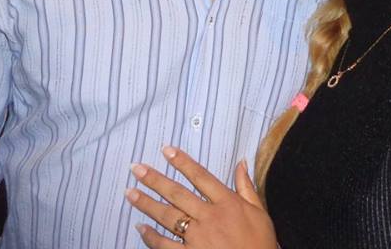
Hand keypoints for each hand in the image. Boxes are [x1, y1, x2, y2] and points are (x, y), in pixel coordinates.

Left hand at [126, 146, 275, 248]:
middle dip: (155, 179)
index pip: (200, 176)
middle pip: (177, 193)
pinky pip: (166, 245)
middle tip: (136, 168)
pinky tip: (140, 228)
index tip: (166, 150)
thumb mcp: (259, 213)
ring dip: (147, 204)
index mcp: (227, 203)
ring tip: (130, 193)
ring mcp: (198, 238)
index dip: (182, 162)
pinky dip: (151, 237)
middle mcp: (209, 217)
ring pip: (167, 216)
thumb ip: (247, 187)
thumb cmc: (260, 244)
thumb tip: (241, 163)